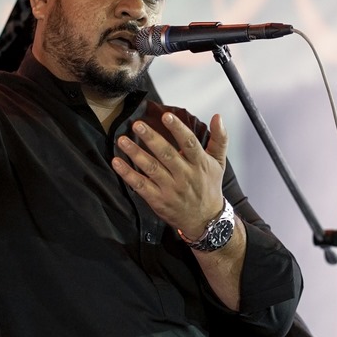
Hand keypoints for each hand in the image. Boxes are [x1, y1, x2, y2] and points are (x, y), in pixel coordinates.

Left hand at [112, 112, 228, 237]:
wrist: (206, 220)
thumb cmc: (210, 186)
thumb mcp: (219, 162)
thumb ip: (219, 139)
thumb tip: (217, 116)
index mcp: (199, 163)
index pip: (189, 143)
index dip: (178, 129)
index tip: (166, 116)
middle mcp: (185, 175)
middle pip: (167, 154)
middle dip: (151, 138)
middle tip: (137, 125)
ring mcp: (170, 189)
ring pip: (151, 168)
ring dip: (135, 154)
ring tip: (122, 140)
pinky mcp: (158, 200)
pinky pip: (141, 185)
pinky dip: (128, 174)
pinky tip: (117, 162)